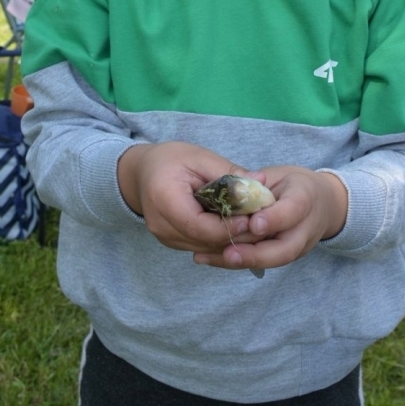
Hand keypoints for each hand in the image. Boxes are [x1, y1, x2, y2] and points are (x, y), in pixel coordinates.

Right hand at [117, 142, 266, 253]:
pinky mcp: (172, 242)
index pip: (199, 225)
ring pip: (206, 248)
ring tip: (254, 223)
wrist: (142, 172)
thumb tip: (261, 183)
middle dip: (236, 235)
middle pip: (204, 241)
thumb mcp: (200, 157)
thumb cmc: (170, 159)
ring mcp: (165, 238)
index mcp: (164, 199)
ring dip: (231, 239)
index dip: (228, 226)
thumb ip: (228, 173)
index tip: (252, 217)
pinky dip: (220, 238)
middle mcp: (161, 225)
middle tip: (262, 223)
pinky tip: (237, 226)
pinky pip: (201, 245)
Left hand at [193, 166, 347, 272]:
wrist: (323, 205)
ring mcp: (299, 246)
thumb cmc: (293, 186)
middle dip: (256, 254)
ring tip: (211, 258)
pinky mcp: (287, 256)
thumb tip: (232, 187)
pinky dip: (238, 263)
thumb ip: (258, 184)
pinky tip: (210, 259)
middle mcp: (305, 228)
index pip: (293, 210)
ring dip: (243, 261)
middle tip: (228, 253)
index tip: (253, 224)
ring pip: (274, 260)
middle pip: (285, 249)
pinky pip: (264, 262)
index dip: (274, 219)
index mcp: (305, 198)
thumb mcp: (280, 175)